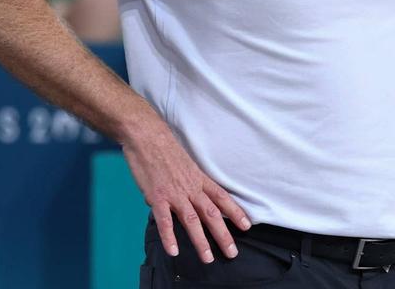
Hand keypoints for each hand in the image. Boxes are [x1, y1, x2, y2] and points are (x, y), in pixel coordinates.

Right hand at [122, 125, 249, 263]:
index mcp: (199, 178)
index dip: (235, 212)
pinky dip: (169, 236)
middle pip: (211, 214)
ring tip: (208, 258)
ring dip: (201, 241)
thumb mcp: (184, 164)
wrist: (148, 136)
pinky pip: (165, 220)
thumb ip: (184, 184)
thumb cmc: (164, 149)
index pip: (222, 198)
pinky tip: (174, 250)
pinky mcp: (157, 196)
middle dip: (223, 235)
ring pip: (192, 220)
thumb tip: (176, 201)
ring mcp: (175, 193)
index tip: (247, 226)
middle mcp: (191, 187)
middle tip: (232, 253)